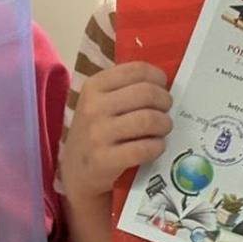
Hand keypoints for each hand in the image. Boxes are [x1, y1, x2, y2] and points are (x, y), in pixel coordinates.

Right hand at [60, 61, 171, 202]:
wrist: (76, 171)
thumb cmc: (97, 130)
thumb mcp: (100, 102)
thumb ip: (126, 88)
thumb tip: (165, 84)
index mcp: (94, 86)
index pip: (136, 70)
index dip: (158, 77)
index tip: (162, 87)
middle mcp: (94, 107)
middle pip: (147, 93)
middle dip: (165, 102)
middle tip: (165, 111)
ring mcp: (98, 134)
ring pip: (149, 120)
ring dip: (164, 125)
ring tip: (162, 129)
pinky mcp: (105, 160)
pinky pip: (145, 148)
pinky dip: (157, 147)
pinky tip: (155, 147)